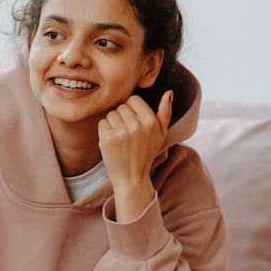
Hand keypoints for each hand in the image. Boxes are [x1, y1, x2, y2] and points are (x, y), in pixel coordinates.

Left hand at [98, 91, 171, 220]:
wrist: (132, 177)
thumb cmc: (146, 153)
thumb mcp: (161, 134)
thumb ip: (165, 112)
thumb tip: (169, 92)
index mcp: (150, 121)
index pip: (133, 99)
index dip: (132, 110)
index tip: (134, 122)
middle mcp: (136, 125)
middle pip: (121, 106)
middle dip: (122, 117)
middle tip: (127, 134)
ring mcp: (121, 132)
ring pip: (111, 114)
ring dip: (113, 124)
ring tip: (120, 138)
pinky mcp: (107, 138)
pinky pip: (102, 123)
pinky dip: (104, 131)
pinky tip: (112, 142)